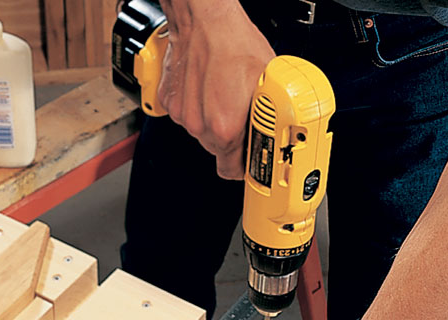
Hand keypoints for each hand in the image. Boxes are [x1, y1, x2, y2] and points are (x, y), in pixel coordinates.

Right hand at [157, 0, 273, 178]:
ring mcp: (183, 116)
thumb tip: (277, 132)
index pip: (232, 170)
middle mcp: (200, 126)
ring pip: (203, 134)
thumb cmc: (234, 44)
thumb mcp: (268, 82)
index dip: (245, 167)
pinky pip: (188, 117)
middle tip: (243, 120)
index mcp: (225, 128)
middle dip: (233, 141)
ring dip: (215, 123)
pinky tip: (209, 89)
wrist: (204, 21)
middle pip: (219, 152)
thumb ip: (269, 116)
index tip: (251, 161)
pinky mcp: (171, 104)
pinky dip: (198, 108)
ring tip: (226, 97)